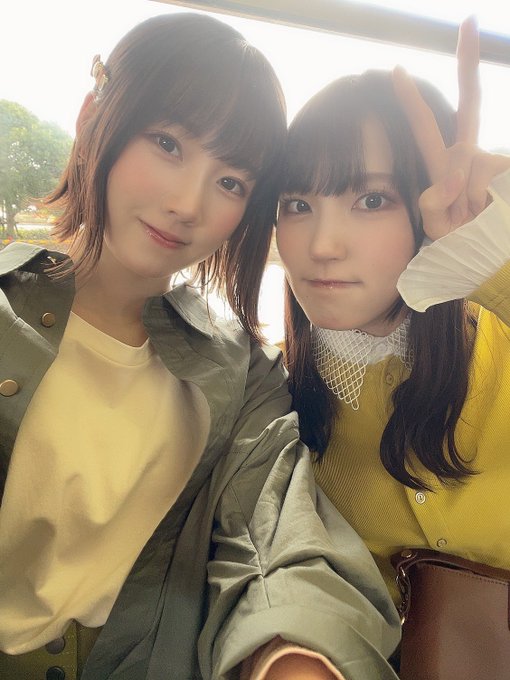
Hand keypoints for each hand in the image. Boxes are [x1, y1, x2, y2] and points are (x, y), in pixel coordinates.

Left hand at [392, 16, 509, 241]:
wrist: (489, 262)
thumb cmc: (458, 244)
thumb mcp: (437, 227)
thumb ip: (434, 202)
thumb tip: (452, 175)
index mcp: (445, 166)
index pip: (427, 127)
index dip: (412, 100)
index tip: (395, 70)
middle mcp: (469, 157)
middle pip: (469, 106)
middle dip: (468, 64)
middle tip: (468, 21)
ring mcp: (491, 161)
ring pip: (476, 166)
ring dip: (471, 201)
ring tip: (472, 220)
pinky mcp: (507, 170)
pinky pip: (493, 178)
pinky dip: (490, 201)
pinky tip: (488, 212)